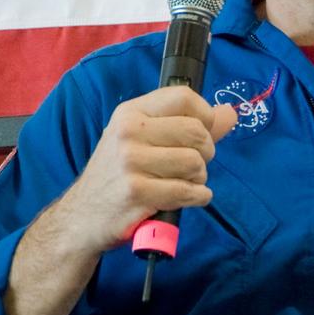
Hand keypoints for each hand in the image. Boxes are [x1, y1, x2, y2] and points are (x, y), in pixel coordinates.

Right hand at [67, 86, 237, 255]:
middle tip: (192, 166)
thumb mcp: (145, 140)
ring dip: (199, 178)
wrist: (83, 217)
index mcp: (131, 112)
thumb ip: (191, 125)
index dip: (205, 116)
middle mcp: (129, 131)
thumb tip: (230, 113)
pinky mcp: (137, 192)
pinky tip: (187, 198)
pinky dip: (198, 197)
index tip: (202, 134)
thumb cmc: (119, 175)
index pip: (184, 97)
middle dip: (205, 152)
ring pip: (195, 163)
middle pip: (196, 131)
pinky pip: (188, 191)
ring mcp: (131, 162)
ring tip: (183, 183)